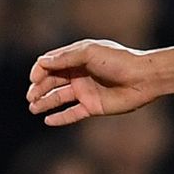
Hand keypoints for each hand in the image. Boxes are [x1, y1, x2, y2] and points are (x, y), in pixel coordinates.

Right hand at [26, 39, 155, 125]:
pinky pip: (72, 114)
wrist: (143, 78)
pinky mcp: (92, 107)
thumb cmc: (118, 60)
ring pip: (59, 98)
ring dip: (45, 102)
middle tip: (30, 97)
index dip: (39, 71)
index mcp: (77, 58)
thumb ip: (65, 58)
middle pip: (52, 82)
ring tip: (32, 108)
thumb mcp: (89, 53)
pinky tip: (47, 120)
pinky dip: (60, 118)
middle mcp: (79, 74)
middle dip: (38, 89)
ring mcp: (85, 91)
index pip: (51, 64)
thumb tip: (41, 62)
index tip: (33, 79)